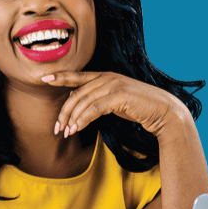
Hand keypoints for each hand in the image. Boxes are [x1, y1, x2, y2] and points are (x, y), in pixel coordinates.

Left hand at [41, 72, 183, 136]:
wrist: (163, 111)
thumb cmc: (139, 107)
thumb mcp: (115, 101)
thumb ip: (97, 100)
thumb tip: (77, 105)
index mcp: (105, 76)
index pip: (78, 76)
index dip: (60, 76)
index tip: (44, 78)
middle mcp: (107, 77)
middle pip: (77, 93)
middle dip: (64, 112)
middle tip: (57, 128)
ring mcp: (113, 85)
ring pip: (83, 102)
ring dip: (72, 119)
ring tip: (66, 132)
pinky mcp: (119, 96)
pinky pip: (94, 109)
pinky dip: (83, 119)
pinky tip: (77, 128)